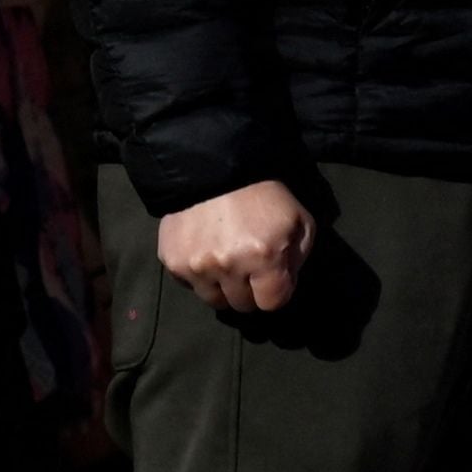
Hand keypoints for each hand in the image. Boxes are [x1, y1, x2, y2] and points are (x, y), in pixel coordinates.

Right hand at [157, 180, 314, 314]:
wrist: (214, 166)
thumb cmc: (264, 194)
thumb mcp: (299, 221)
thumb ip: (298, 259)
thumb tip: (284, 285)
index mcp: (264, 258)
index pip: (272, 304)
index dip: (275, 292)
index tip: (272, 278)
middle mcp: (228, 266)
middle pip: (242, 306)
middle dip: (250, 291)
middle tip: (249, 268)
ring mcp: (197, 266)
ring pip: (214, 301)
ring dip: (223, 287)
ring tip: (226, 261)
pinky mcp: (172, 261)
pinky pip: (189, 284)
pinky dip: (199, 274)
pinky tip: (205, 250)